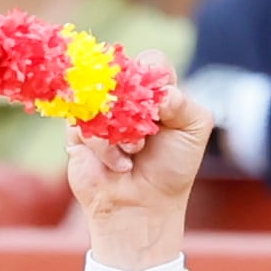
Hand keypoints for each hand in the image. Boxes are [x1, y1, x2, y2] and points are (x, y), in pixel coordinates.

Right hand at [69, 86, 218, 270]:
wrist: (142, 208)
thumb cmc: (171, 170)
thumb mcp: (193, 131)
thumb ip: (184, 103)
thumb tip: (160, 91)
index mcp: (155, 91)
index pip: (151, 62)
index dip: (152, 75)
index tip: (160, 104)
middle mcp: (126, 96)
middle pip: (120, 73)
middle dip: (134, 104)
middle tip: (147, 130)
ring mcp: (100, 110)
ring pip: (100, 97)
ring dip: (122, 130)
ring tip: (134, 152)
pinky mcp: (78, 129)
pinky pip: (84, 122)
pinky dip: (105, 147)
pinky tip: (118, 165)